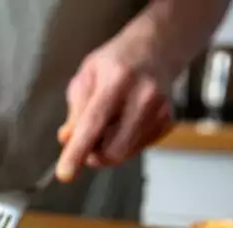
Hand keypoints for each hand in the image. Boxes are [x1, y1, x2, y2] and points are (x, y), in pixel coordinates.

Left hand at [56, 36, 174, 182]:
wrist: (158, 47)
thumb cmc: (117, 60)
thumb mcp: (87, 74)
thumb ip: (76, 108)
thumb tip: (67, 139)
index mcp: (118, 79)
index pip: (93, 124)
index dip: (77, 152)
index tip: (65, 174)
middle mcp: (144, 96)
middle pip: (113, 150)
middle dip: (94, 155)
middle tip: (87, 141)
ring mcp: (160, 111)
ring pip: (125, 153)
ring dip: (109, 147)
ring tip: (109, 122)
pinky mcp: (168, 122)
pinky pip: (137, 148)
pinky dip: (124, 142)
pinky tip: (125, 120)